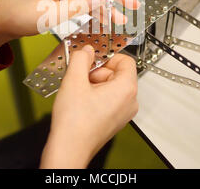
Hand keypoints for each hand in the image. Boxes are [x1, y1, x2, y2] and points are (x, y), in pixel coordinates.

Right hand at [40, 45, 138, 168]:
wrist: (69, 149)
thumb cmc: (75, 123)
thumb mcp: (74, 80)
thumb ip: (81, 58)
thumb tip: (86, 50)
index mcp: (126, 89)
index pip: (125, 60)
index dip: (107, 56)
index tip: (92, 57)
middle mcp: (130, 102)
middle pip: (117, 73)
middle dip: (97, 71)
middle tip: (80, 76)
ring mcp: (123, 113)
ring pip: (111, 87)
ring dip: (94, 84)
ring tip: (78, 91)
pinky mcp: (114, 121)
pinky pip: (108, 100)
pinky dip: (95, 96)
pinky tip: (80, 101)